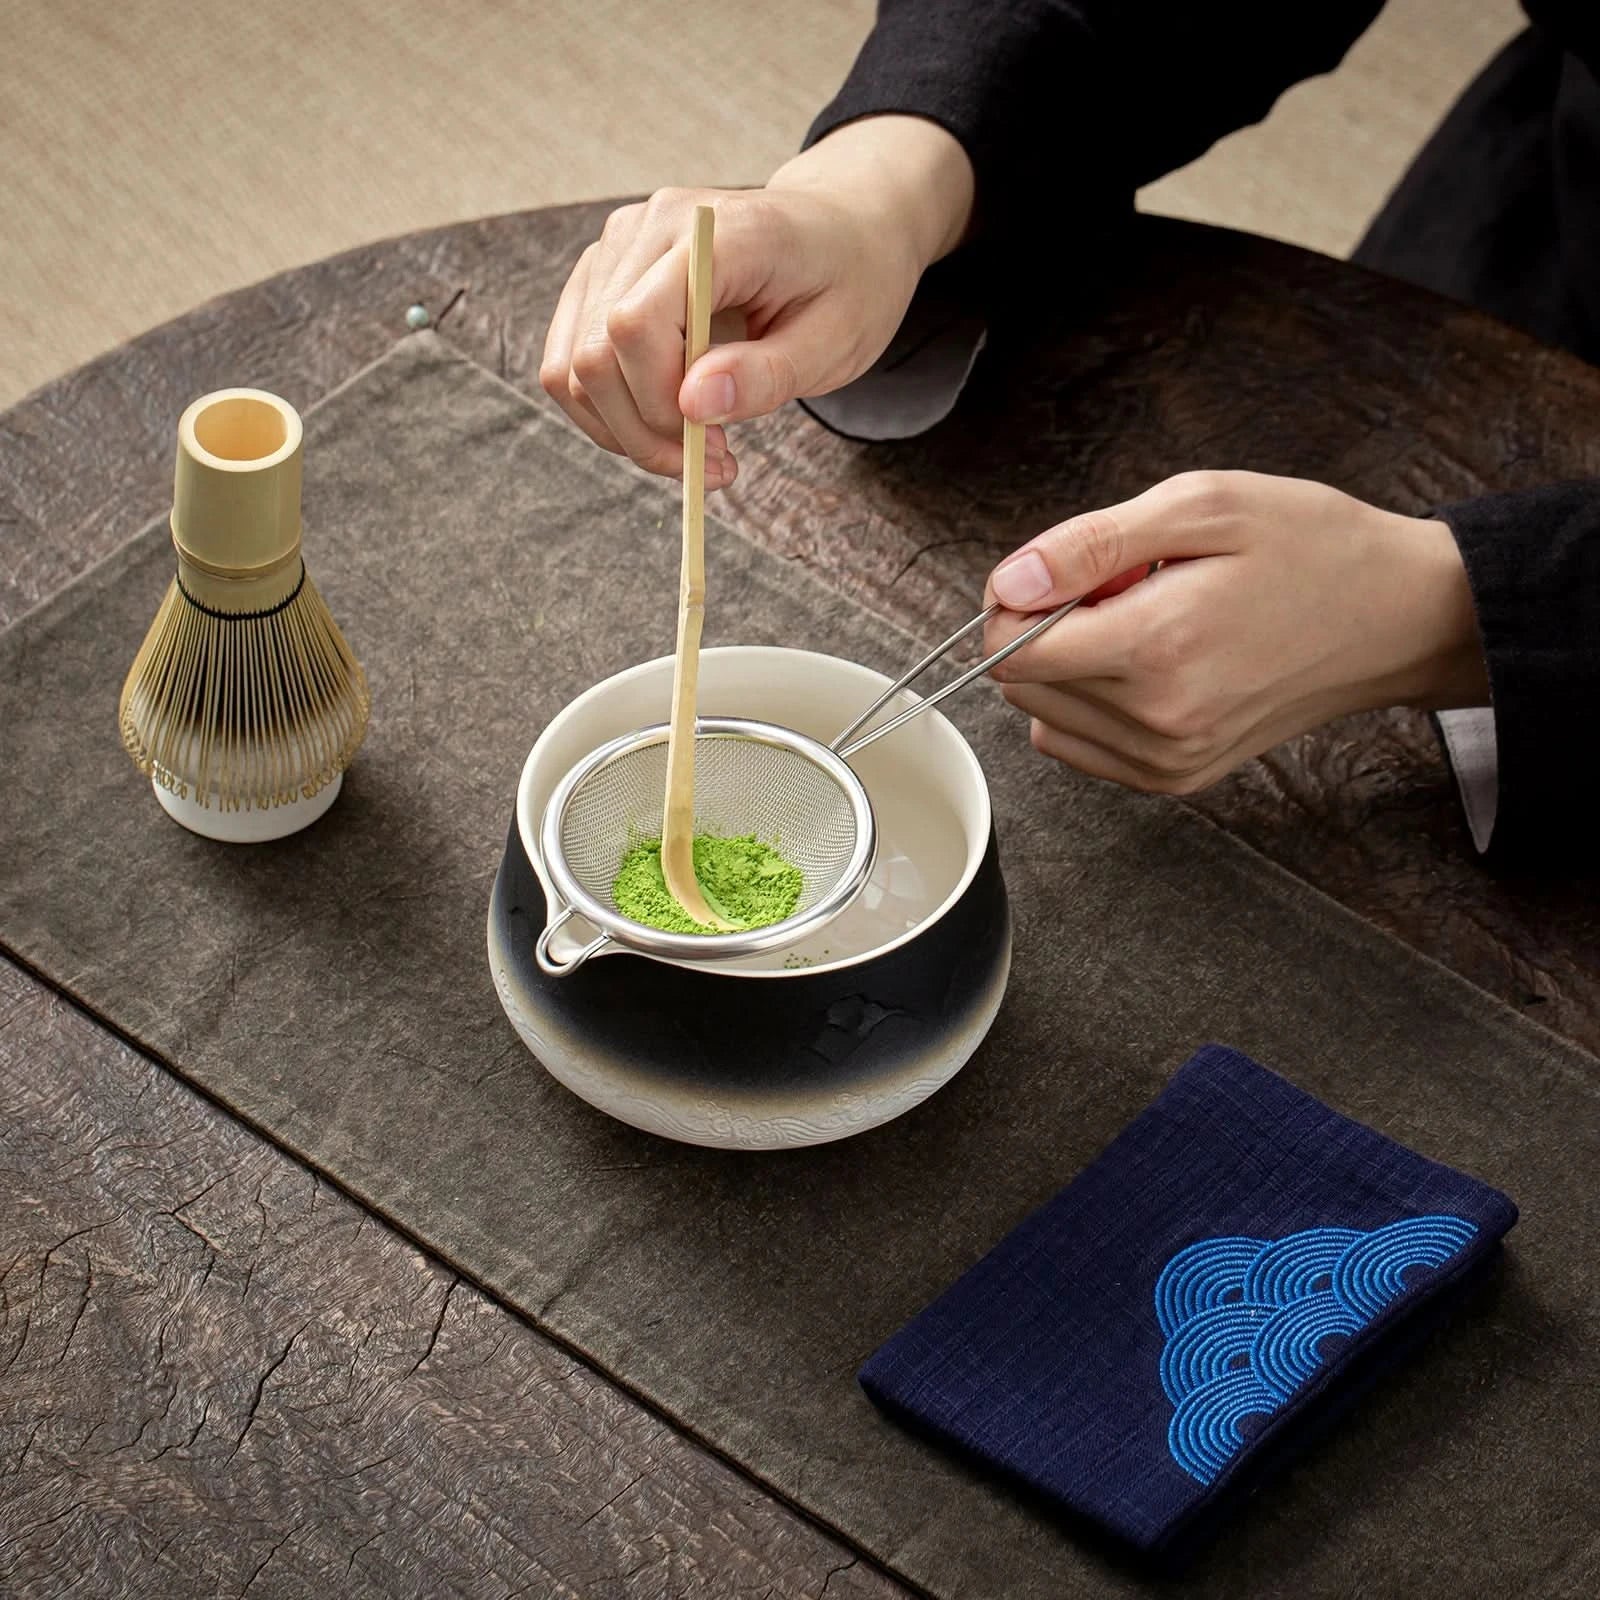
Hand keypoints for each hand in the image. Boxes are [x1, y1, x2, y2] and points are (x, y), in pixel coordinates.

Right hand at [539, 116, 973, 487]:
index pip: (634, 324)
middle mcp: (651, 227)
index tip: (714, 453)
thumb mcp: (834, 344)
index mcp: (716, 233)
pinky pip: (572, 359)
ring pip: (571, 365)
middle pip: (594, 354)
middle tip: (714, 465)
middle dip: (643, 434)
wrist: (843, 230)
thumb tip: (690, 406)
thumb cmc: (847, 284)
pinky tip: (670, 420)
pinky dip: (612, 410)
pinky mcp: (604, 273)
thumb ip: (764, 375)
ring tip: (699, 444)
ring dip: (624, 430)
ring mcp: (618, 246)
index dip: (657, 405)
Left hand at [983, 471, 1488, 792]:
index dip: (1016, 600)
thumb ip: (1090, 545)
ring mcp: (1167, 759)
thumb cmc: (1311, 549)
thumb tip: (1008, 582)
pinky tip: (1148, 665)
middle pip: (1020, 684)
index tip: (1062, 571)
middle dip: (1045, 628)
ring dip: (1070, 667)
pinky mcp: (1176, 777)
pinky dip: (1090, 704)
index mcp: (1158, 647)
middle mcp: (1157, 719)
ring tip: (1146, 623)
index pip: (1009, 649)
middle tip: (1120, 588)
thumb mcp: (1204, 506)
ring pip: (1044, 717)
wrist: (1395, 617)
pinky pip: (1079, 746)